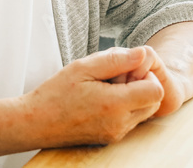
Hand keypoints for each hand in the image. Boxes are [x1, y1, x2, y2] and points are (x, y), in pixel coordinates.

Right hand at [23, 47, 164, 146]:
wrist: (36, 122)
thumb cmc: (55, 93)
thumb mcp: (82, 67)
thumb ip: (115, 60)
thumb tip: (142, 53)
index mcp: (114, 104)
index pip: (156, 90)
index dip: (147, 75)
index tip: (128, 68)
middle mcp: (120, 123)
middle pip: (154, 102)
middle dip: (143, 86)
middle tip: (117, 76)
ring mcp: (116, 133)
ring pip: (144, 112)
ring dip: (134, 97)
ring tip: (107, 87)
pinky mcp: (111, 138)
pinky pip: (130, 121)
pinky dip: (124, 108)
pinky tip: (102, 99)